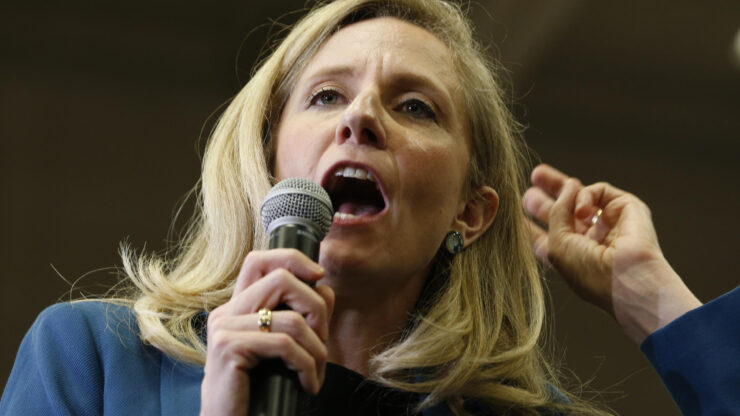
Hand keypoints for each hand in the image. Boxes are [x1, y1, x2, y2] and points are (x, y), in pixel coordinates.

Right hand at [200, 249, 334, 415]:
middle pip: (282, 280)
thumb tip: (325, 288)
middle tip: (323, 342)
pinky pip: (284, 344)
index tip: (319, 276)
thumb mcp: (285, 349)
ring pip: (291, 318)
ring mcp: (224, 328)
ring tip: (316, 373)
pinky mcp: (228, 347)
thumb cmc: (259, 391)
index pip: (259, 260)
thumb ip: (303, 317)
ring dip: (317, 350)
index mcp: (237, 307)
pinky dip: (307, 366)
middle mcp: (226, 312)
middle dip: (316, 308)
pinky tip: (308, 384)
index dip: (293, 259)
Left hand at [523, 164, 700, 342]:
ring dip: (559, 185)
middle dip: (547, 197)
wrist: (630, 277)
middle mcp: (589, 241)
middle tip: (531, 180)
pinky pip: (598, 191)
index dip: (531, 225)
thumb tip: (567, 186)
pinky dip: (585, 196)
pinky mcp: (626, 208)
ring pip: (580, 196)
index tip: (513, 212)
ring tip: (537, 175)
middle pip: (564, 214)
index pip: (548, 237)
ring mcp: (609, 224)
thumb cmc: (590, 272)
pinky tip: (583, 212)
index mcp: (570, 257)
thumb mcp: (557, 245)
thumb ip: (554, 213)